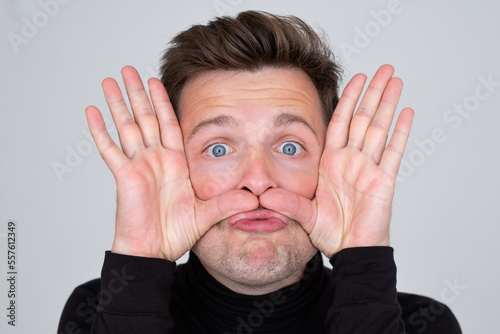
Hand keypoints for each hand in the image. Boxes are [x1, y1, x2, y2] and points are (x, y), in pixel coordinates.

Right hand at [85, 66, 257, 260]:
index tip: (157, 81)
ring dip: (118, 103)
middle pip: (146, 117)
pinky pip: (110, 149)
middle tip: (129, 68)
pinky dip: (99, 131)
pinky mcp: (124, 176)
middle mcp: (156, 159)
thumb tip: (256, 200)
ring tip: (110, 80)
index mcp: (175, 162)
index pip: (169, 123)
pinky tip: (92, 111)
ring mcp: (138, 165)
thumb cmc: (176, 234)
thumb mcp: (208, 214)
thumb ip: (229, 203)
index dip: (163, 101)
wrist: (154, 251)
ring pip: (126, 126)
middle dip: (138, 93)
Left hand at [260, 65, 413, 257]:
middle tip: (382, 68)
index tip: (354, 78)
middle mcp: (351, 160)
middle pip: (364, 118)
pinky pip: (394, 151)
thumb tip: (263, 197)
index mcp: (332, 162)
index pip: (340, 122)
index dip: (348, 99)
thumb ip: (287, 204)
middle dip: (372, 92)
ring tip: (395, 80)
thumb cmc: (330, 233)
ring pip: (380, 128)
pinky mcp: (384, 180)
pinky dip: (401, 132)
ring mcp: (369, 168)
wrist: (350, 251)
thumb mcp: (303, 215)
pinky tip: (407, 112)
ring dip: (388, 103)